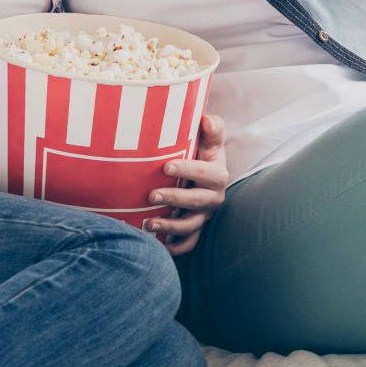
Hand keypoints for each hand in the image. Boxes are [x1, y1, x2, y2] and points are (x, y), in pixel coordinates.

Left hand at [145, 112, 228, 256]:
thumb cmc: (202, 153)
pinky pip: (188, 243)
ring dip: (170, 227)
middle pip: (197, 202)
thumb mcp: (210, 140)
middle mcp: (214, 197)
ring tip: (147, 224)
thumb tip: (206, 118)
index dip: (188, 170)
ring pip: (191, 226)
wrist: (203, 176)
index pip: (206, 173)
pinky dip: (174, 247)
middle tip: (151, 195)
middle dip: (175, 199)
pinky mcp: (195, 228)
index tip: (166, 166)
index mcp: (218, 174)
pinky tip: (157, 246)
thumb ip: (213, 128)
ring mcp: (204, 215)